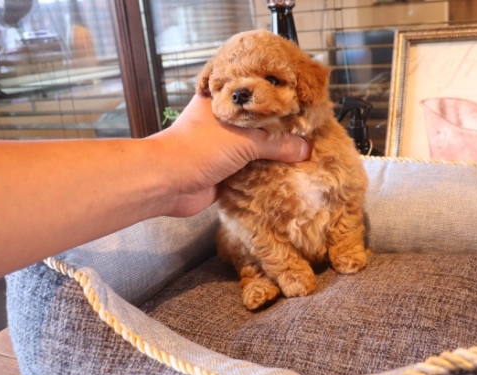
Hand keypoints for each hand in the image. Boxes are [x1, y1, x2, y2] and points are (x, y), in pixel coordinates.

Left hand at [150, 95, 310, 216]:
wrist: (166, 183)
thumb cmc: (198, 148)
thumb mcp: (243, 139)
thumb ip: (276, 143)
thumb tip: (306, 149)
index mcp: (224, 98)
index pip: (258, 89)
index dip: (281, 94)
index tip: (305, 99)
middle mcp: (225, 119)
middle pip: (260, 120)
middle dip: (283, 127)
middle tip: (310, 128)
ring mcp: (224, 144)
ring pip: (257, 145)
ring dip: (276, 152)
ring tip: (305, 151)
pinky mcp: (225, 169)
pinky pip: (253, 168)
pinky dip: (268, 171)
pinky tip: (289, 172)